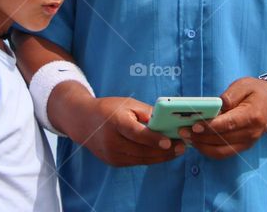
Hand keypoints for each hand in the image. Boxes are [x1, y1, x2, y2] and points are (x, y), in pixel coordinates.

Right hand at [65, 95, 185, 166]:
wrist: (83, 121)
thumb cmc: (109, 109)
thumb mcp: (127, 104)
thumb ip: (147, 113)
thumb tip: (168, 122)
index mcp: (115, 122)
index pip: (136, 134)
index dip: (153, 139)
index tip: (170, 141)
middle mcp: (112, 141)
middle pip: (142, 150)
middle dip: (164, 150)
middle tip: (182, 146)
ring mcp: (112, 154)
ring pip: (141, 159)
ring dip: (161, 156)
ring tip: (178, 151)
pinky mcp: (114, 162)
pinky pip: (136, 161)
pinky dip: (151, 158)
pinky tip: (163, 153)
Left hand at [179, 77, 266, 159]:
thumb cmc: (256, 91)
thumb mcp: (243, 85)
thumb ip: (228, 97)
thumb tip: (213, 108)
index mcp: (252, 116)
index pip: (228, 124)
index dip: (210, 126)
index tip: (194, 125)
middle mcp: (251, 133)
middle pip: (222, 139)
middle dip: (200, 137)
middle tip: (183, 131)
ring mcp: (248, 142)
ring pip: (221, 151)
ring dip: (202, 146)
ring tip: (187, 137)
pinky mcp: (244, 146)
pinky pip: (224, 153)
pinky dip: (209, 150)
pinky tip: (198, 142)